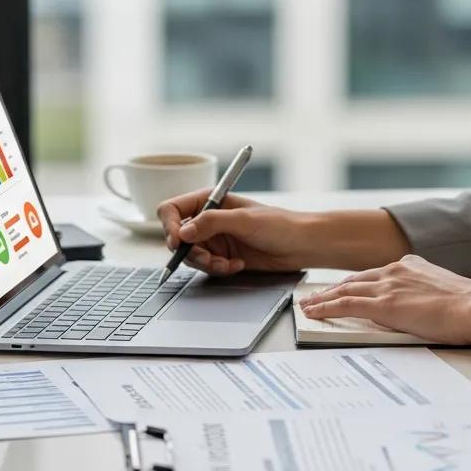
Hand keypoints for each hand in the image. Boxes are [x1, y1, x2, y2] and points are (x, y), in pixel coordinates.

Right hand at [157, 188, 312, 275]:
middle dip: (192, 251)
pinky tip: (237, 265)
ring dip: (207, 263)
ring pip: (191, 256)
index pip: (173, 209)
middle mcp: (209, 218)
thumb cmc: (280, 224)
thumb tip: (184, 231)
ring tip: (228, 263)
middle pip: (178, 237)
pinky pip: (207, 267)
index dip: (170, 225)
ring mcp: (215, 239)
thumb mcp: (244, 220)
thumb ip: (212, 222)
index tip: (178, 241)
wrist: (301, 246)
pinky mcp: (222, 256)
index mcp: (211, 200)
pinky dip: (218, 269)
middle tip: (209, 258)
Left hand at [298, 255, 470, 344]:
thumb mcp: (443, 290)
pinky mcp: (384, 304)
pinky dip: (326, 307)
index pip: (374, 274)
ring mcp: (387, 286)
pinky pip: (346, 304)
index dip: (355, 282)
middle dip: (333, 288)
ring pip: (345, 290)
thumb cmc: (469, 305)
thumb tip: (421, 305)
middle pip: (354, 280)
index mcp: (409, 265)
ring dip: (323, 298)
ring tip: (307, 305)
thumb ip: (425, 292)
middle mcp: (395, 270)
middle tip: (315, 296)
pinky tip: (313, 312)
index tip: (343, 288)